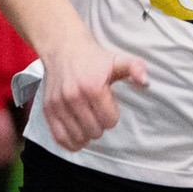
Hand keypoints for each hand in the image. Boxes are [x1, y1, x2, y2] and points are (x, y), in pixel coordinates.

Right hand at [40, 36, 148, 151]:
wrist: (64, 48)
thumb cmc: (93, 59)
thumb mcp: (118, 60)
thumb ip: (135, 69)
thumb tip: (144, 81)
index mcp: (93, 87)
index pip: (109, 121)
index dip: (112, 116)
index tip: (108, 105)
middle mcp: (73, 97)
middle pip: (94, 131)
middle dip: (99, 125)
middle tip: (97, 113)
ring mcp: (58, 104)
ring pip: (78, 137)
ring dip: (86, 134)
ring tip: (88, 122)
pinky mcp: (48, 110)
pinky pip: (59, 137)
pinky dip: (70, 142)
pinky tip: (77, 136)